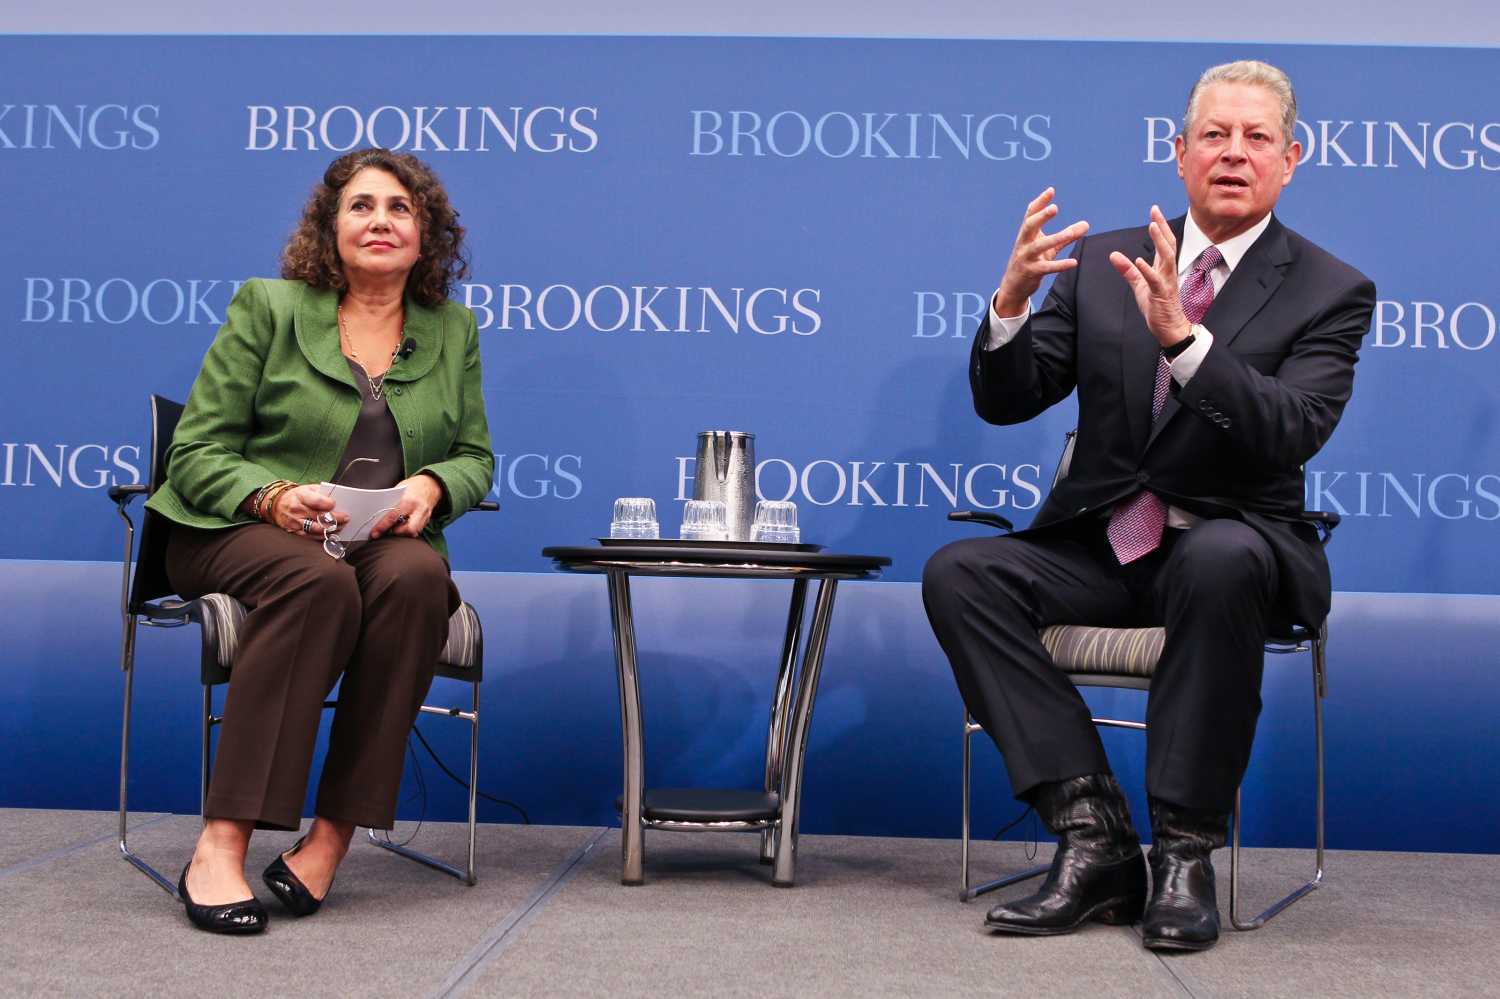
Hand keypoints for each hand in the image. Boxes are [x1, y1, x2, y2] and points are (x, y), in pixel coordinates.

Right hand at [270, 485, 347, 536]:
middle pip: (319, 517)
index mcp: (301, 496)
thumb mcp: (307, 488)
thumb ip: (322, 493)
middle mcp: (297, 510)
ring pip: (317, 529)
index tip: (336, 504)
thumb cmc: (297, 496)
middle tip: (346, 518)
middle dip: (336, 518)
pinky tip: (332, 533)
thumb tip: (339, 499)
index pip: (316, 501)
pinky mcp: (295, 532)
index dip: (328, 504)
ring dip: (332, 529)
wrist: (277, 505)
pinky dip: (323, 536)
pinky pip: (311, 537)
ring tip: (341, 526)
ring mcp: (295, 522)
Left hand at [369, 473, 443, 538]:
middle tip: (390, 530)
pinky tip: (405, 525)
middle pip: (409, 529)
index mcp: (409, 500)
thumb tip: (376, 515)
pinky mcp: (428, 520)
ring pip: (414, 532)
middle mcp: (419, 509)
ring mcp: (425, 516)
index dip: (382, 526)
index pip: (393, 516)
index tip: (374, 533)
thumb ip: (391, 503)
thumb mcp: (399, 490)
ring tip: (397, 527)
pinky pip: (417, 530)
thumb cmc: (413, 486)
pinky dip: (409, 530)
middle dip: (398, 532)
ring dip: (403, 532)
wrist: (431, 485)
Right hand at [994, 187, 1089, 317]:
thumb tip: (1086, 224)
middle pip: (1029, 226)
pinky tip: (1073, 262)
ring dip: (1055, 239)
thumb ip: (1066, 236)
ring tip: (1072, 233)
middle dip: (1041, 216)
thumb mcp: (1048, 247)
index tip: (1051, 191)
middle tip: (1054, 208)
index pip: (1030, 214)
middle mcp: (1023, 244)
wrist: (1013, 286)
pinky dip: (1060, 265)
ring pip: (1039, 246)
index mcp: (1026, 234)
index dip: (1040, 202)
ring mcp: (1025, 258)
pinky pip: (1046, 268)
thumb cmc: (1032, 262)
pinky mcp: (1030, 272)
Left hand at [1108, 205, 1191, 347]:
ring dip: (1159, 242)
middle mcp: (1167, 271)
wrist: (1169, 327)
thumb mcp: (1139, 285)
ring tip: (1152, 226)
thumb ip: (1128, 270)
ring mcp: (1166, 282)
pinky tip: (1140, 260)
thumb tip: (1114, 255)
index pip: (1163, 242)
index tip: (1154, 210)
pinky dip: (1148, 270)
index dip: (1159, 226)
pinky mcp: (1161, 294)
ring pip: (1166, 258)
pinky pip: (1155, 280)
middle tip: (1155, 210)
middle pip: (1167, 244)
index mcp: (1162, 268)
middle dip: (1161, 227)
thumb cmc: (1157, 305)